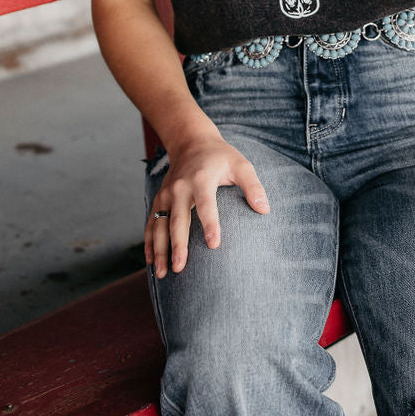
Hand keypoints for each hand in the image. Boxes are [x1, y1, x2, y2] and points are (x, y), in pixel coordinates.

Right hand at [146, 124, 269, 278]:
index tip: (214, 245)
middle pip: (178, 220)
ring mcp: (166, 195)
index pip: (206, 205)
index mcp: (201, 179)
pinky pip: (151, 223)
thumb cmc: (221, 157)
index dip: (211, 225)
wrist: (191, 142)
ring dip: (160, 250)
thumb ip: (253, 186)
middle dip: (178, 245)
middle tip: (181, 268)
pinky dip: (149, 243)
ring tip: (163, 273)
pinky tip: (152, 261)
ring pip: (160, 225)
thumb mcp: (241, 165)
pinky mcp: (159, 200)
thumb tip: (265, 210)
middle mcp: (179, 188)